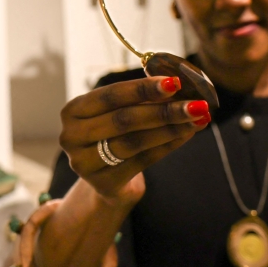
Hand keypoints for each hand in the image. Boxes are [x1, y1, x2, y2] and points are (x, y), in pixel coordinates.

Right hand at [59, 76, 209, 202]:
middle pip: (123, 120)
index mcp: (72, 111)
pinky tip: (186, 135)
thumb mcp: (119, 111)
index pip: (111, 96)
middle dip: (164, 110)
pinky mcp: (102, 184)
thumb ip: (141, 98)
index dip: (143, 88)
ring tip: (197, 119)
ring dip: (170, 129)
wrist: (107, 177)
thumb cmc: (115, 133)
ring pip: (134, 142)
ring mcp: (83, 163)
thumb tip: (178, 84)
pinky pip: (142, 162)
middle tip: (196, 104)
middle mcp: (71, 137)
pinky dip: (167, 146)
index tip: (174, 82)